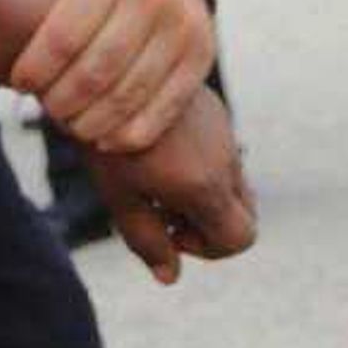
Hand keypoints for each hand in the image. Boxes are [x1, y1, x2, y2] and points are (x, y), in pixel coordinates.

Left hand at [10, 0, 216, 157]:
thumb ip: (25, 21)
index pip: (63, 35)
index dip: (36, 68)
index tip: (19, 84)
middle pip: (96, 70)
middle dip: (64, 101)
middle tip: (49, 111)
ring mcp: (182, 28)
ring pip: (130, 93)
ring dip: (95, 123)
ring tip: (75, 129)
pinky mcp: (203, 56)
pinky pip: (165, 107)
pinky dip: (133, 132)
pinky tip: (109, 141)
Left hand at [85, 86, 258, 283]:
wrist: (102, 70)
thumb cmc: (103, 139)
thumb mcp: (119, 196)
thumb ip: (147, 241)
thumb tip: (170, 277)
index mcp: (205, 185)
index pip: (241, 238)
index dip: (208, 249)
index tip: (169, 229)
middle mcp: (226, 159)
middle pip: (245, 213)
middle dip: (210, 225)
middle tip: (163, 209)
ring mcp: (225, 132)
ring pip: (234, 183)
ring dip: (205, 195)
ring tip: (155, 178)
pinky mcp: (217, 111)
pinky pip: (224, 154)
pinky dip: (203, 167)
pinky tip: (159, 150)